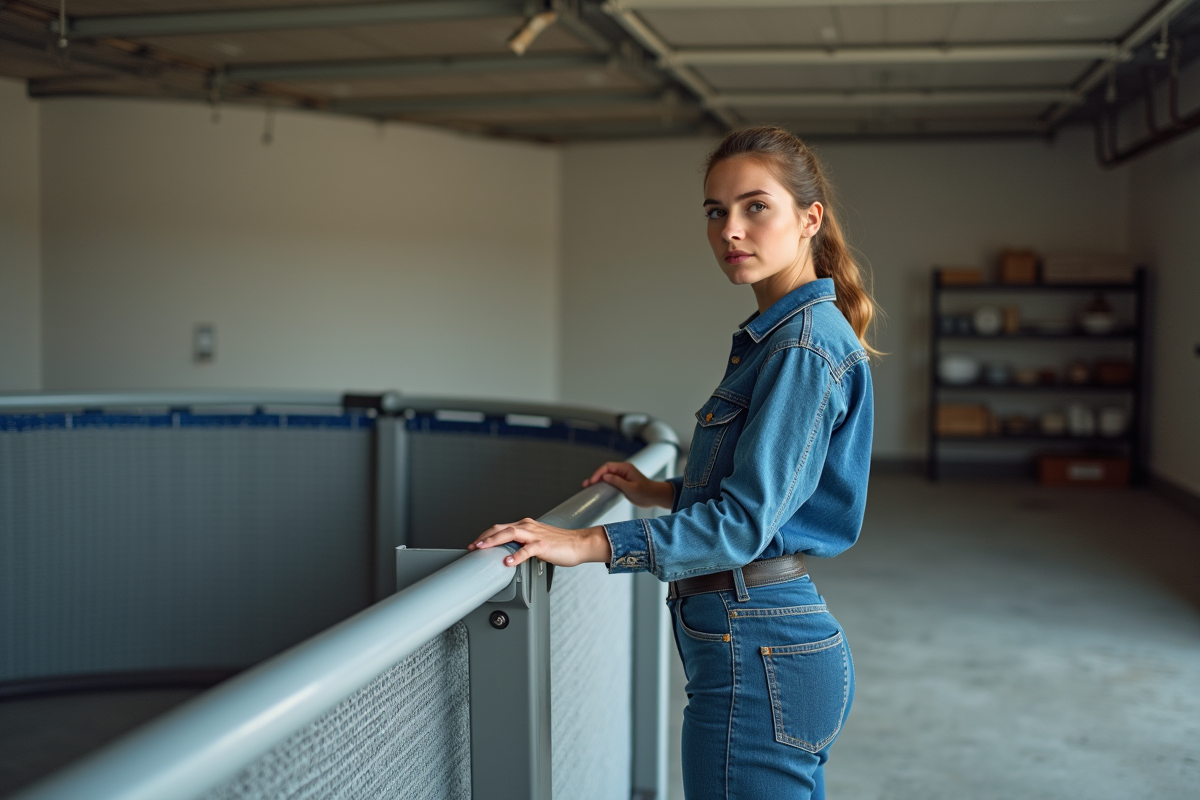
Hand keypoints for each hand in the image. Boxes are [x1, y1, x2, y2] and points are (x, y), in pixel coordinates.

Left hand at [469, 519, 611, 567]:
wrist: (580, 543)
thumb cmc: (560, 544)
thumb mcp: (537, 541)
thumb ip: (523, 545)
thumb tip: (510, 554)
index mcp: (526, 525)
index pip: (500, 528)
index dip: (485, 535)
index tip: (475, 545)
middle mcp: (528, 527)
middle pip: (500, 528)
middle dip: (484, 537)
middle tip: (472, 547)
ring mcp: (535, 535)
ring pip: (510, 534)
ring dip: (494, 541)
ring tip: (482, 549)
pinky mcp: (543, 545)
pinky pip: (526, 550)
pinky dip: (516, 556)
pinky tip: (508, 562)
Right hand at [583, 462, 673, 508]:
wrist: (654, 497)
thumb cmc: (646, 492)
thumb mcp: (631, 488)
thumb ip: (618, 482)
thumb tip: (605, 477)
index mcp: (625, 468)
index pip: (608, 467)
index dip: (598, 473)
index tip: (592, 481)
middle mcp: (622, 471)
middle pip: (605, 471)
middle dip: (595, 477)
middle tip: (586, 485)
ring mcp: (621, 477)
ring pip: (606, 476)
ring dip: (597, 481)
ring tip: (587, 487)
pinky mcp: (621, 484)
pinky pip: (609, 482)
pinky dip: (602, 485)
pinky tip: (596, 490)